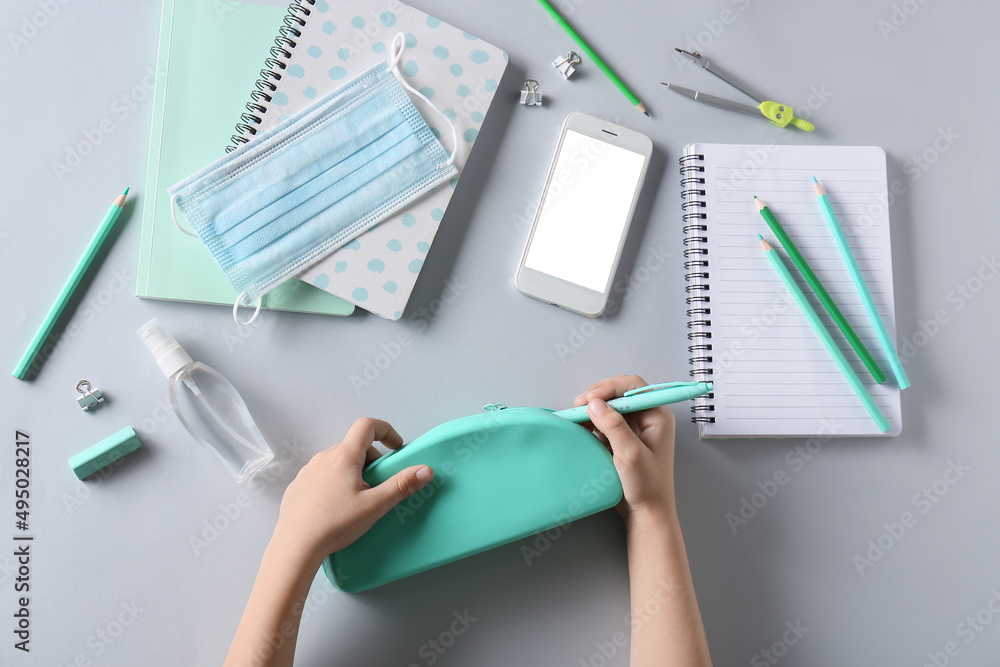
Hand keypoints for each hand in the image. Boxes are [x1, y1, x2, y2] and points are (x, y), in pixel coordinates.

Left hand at [273, 417, 433, 564]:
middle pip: (353, 445)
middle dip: (372, 458)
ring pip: (337, 461)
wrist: (295, 547)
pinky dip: (335, 482)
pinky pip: (322, 475)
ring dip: (353, 470)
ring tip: (358, 498)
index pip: (367, 426)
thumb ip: (402, 486)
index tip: (397, 448)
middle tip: (379, 483)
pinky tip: (336, 507)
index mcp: (343, 456)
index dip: (386, 431)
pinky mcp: (297, 486)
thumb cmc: (336, 524)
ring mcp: (307, 471)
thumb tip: (426, 470)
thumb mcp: (375, 506)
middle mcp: (323, 457)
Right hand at [574, 375, 676, 524]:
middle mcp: (647, 418)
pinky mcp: (622, 439)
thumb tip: (594, 403)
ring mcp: (634, 428)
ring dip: (592, 409)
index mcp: (657, 416)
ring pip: (610, 407)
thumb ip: (614, 426)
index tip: (590, 398)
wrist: (646, 512)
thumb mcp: (630, 454)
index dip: (610, 387)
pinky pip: (605, 422)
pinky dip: (591, 422)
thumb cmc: (647, 486)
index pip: (633, 386)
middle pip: (620, 394)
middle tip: (579, 406)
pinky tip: (581, 428)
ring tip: (576, 417)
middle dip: (598, 397)